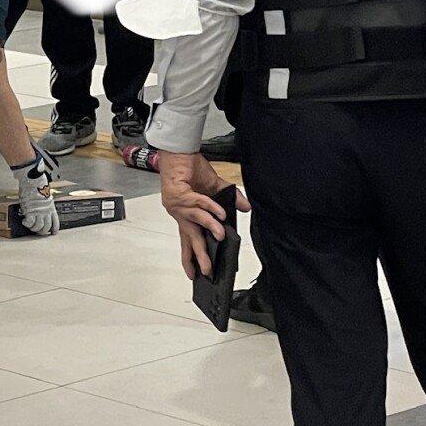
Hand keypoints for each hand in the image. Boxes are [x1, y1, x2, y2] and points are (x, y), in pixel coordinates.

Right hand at [13, 143, 59, 235]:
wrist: (33, 179)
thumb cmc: (38, 184)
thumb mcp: (44, 194)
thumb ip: (44, 203)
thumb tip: (40, 205)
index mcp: (51, 207)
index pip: (55, 222)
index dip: (54, 229)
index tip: (53, 233)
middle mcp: (46, 211)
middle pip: (46, 227)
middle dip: (41, 231)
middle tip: (37, 231)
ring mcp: (39, 212)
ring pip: (38, 227)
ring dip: (34, 229)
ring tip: (30, 226)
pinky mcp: (30, 211)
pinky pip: (29, 222)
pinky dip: (27, 224)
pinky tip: (24, 221)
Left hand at [160, 149, 249, 278]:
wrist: (179, 151)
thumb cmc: (191, 169)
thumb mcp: (216, 187)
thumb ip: (230, 199)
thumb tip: (247, 208)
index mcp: (187, 215)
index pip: (189, 240)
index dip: (193, 257)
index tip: (199, 274)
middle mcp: (180, 214)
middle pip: (190, 239)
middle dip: (199, 257)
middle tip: (207, 272)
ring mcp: (177, 206)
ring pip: (194, 224)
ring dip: (209, 230)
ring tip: (221, 236)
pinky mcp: (178, 194)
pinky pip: (198, 205)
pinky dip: (210, 209)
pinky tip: (221, 213)